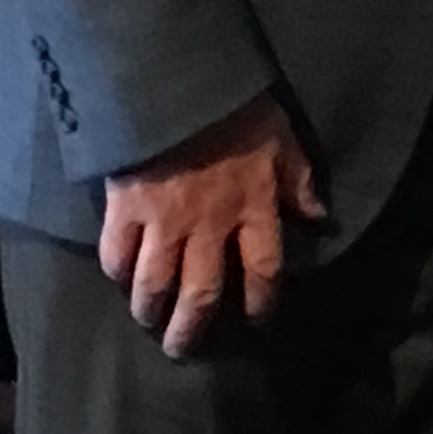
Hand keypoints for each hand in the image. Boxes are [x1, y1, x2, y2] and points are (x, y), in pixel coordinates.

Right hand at [99, 94, 324, 360]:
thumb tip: (317, 217)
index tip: (256, 319)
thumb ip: (299, 183)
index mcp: (253, 211)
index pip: (264, 271)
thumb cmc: (239, 110)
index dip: (261, 302)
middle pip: (201, 294)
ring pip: (154, 285)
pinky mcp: (123, 211)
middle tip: (183, 348)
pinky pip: (115, 255)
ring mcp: (163, 223)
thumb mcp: (285, 142)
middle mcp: (209, 228)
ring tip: (150, 322)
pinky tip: (120, 280)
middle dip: (192, 328)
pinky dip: (117, 272)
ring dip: (151, 311)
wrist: (179, 85)